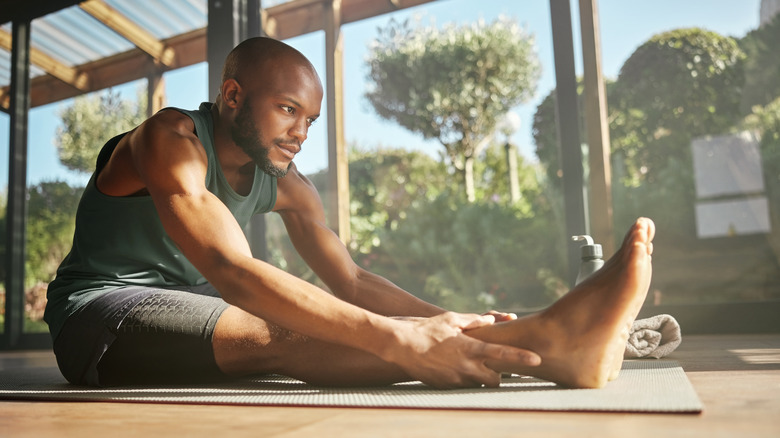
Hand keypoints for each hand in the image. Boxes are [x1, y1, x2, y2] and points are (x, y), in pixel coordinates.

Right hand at [386, 312, 539, 388]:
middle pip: (496, 380)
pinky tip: (450, 367)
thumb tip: (490, 319)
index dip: (521, 357)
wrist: (401, 345)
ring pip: (478, 385)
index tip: (537, 360)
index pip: (503, 354)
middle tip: (491, 366)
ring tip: (465, 364)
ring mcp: (456, 379)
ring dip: (478, 377)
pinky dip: (462, 379)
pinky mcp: (446, 386)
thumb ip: (473, 321)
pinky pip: (461, 386)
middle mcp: (467, 367)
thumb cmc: (426, 328)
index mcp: (471, 348)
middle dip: (496, 375)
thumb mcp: (451, 320)